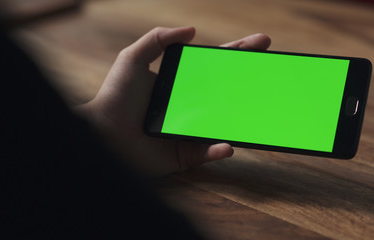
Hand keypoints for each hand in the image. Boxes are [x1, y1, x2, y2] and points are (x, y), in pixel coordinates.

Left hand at [77, 26, 270, 176]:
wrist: (102, 134)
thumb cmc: (115, 96)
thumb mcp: (133, 59)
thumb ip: (158, 39)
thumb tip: (192, 30)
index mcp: (181, 83)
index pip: (215, 66)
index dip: (237, 53)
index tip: (260, 43)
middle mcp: (190, 106)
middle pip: (226, 92)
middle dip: (250, 81)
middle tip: (271, 70)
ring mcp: (190, 130)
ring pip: (224, 124)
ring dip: (243, 118)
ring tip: (258, 110)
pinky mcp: (185, 154)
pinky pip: (208, 153)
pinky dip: (219, 150)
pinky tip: (227, 145)